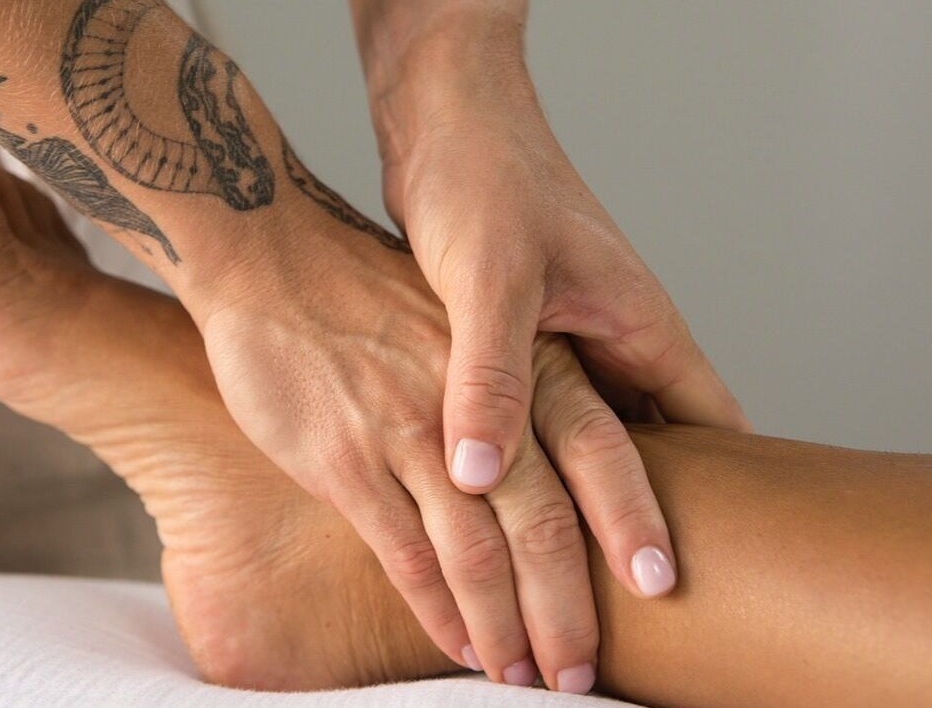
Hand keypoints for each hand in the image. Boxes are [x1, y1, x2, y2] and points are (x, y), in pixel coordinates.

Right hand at [195, 187, 630, 690]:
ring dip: (505, 628)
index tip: (659, 592)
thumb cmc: (375, 295)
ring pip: (477, 554)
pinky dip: (439, 612)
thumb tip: (558, 466)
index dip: (632, 528)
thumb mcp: (471, 322)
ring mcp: (410, 434)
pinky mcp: (348, 462)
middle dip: (569, 611)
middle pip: (546, 524)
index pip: (603, 454)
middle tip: (583, 673)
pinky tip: (460, 645)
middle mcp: (476, 403)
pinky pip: (405, 556)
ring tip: (526, 678)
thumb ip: (517, 392)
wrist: (273, 260)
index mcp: (520, 362)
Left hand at [356, 2, 751, 598]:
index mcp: (641, 325)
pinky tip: (509, 503)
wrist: (445, 116)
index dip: (718, 503)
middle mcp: (617, 340)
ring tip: (570, 575)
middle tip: (631, 602)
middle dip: (651, 519)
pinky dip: (539, 463)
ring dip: (590, 499)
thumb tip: (480, 473)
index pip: (713, 430)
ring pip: (602, 439)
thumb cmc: (482, 176)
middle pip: (664, 448)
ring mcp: (573, 342)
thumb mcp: (487, 275)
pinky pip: (548, 419)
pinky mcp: (527, 341)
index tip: (694, 575)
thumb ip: (490, 371)